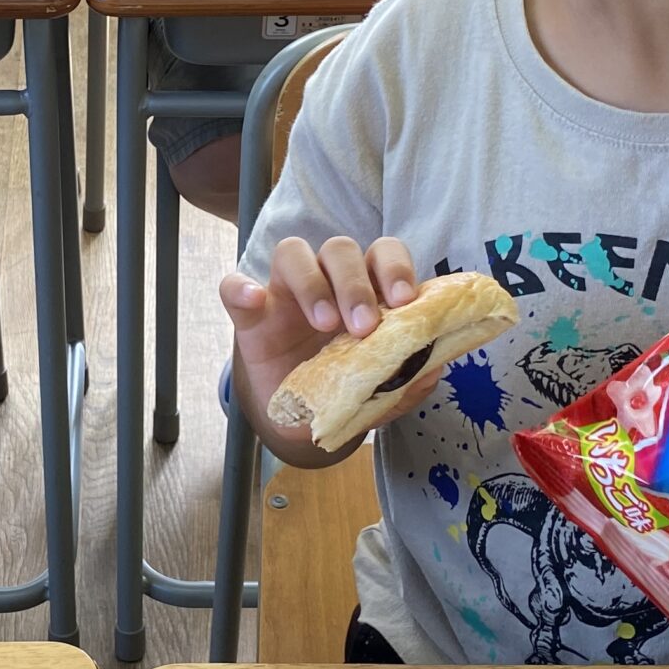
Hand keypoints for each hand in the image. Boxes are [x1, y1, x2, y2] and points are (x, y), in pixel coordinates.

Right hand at [219, 235, 435, 449]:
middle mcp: (326, 281)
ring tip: (325, 324)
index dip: (395, 268)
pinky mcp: (249, 315)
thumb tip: (434, 367)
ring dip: (312, 283)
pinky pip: (234, 286)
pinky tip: (253, 300)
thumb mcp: (379, 389)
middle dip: (356, 282)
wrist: (298, 418)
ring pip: (293, 253)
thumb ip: (407, 379)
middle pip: (340, 249)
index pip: (382, 254)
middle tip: (364, 326)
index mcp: (364, 290)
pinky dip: (240, 287)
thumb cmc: (343, 387)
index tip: (404, 302)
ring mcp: (284, 293)